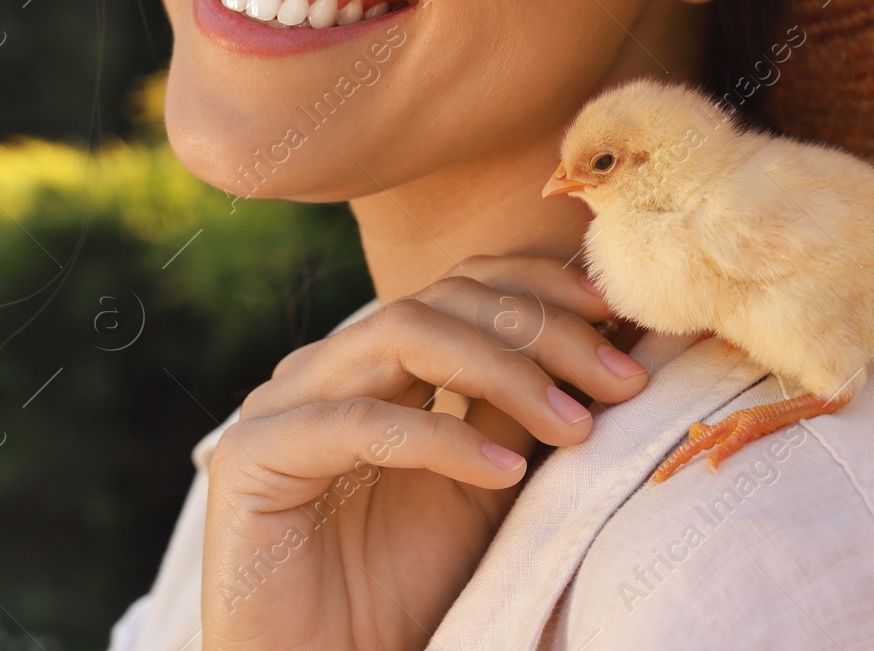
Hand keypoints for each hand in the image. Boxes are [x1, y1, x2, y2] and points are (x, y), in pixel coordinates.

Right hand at [200, 255, 650, 650]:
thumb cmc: (402, 588)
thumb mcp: (483, 484)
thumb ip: (515, 410)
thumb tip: (597, 343)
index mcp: (372, 362)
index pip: (458, 285)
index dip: (539, 286)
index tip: (617, 316)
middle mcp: (324, 367)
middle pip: (440, 299)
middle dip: (542, 331)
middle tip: (621, 380)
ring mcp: (281, 403)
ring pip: (401, 334)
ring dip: (503, 370)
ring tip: (574, 425)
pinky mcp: (252, 456)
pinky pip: (357, 423)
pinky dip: (440, 439)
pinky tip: (502, 473)